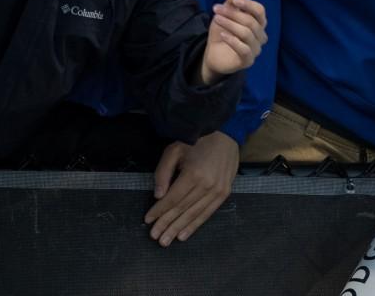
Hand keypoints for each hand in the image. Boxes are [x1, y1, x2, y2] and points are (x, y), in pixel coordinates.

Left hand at [145, 131, 239, 245]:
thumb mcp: (174, 150)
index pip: (172, 199)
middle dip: (166, 224)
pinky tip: (184, 234)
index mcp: (193, 173)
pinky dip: (196, 224)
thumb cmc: (197, 140)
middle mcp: (207, 184)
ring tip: (167, 240)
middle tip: (155, 237)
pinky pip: (208, 212)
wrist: (226, 133)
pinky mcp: (225, 192)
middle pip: (182, 209)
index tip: (147, 220)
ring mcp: (218, 189)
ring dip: (179, 228)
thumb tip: (158, 196)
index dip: (159, 211)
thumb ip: (163, 173)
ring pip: (194, 214)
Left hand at [201, 0, 267, 84]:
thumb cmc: (222, 33)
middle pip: (251, 21)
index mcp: (259, 24)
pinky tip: (222, 35)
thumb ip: (232, 2)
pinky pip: (244, 49)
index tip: (233, 1)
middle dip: (233, 14)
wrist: (213, 56)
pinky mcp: (248, 61)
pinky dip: (232, 40)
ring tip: (216, 19)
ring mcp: (256, 49)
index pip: (260, 11)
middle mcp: (261, 36)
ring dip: (230, 24)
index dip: (248, 4)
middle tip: (216, 9)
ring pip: (247, 33)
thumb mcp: (224, 15)